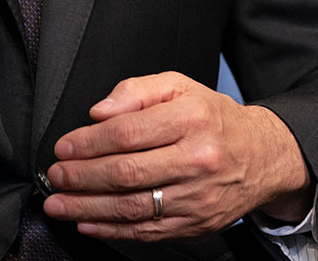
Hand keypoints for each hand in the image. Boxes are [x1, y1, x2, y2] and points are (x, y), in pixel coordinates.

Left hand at [42, 72, 313, 241]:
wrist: (262, 157)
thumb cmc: (213, 118)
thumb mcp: (180, 87)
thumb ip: (136, 91)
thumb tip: (98, 111)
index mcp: (191, 119)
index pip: (128, 133)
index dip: (89, 142)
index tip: (63, 146)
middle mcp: (197, 160)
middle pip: (127, 172)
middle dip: (82, 177)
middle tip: (55, 176)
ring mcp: (197, 197)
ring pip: (133, 207)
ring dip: (88, 208)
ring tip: (59, 203)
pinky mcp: (196, 224)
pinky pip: (147, 231)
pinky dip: (112, 229)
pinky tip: (87, 223)